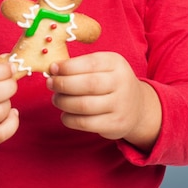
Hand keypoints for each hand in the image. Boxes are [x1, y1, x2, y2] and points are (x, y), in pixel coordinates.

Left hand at [46, 52, 161, 151]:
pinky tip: (65, 114)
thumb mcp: (102, 66)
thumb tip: (53, 69)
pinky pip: (85, 123)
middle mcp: (121, 83)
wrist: (137, 106)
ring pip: (84, 105)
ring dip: (63, 102)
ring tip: (56, 99)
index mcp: (116, 63)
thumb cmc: (110, 82)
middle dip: (62, 84)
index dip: (67, 67)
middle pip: (87, 85)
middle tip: (50, 84)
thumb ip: (80, 66)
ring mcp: (120, 105)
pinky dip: (69, 119)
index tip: (52, 68)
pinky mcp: (115, 124)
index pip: (89, 64)